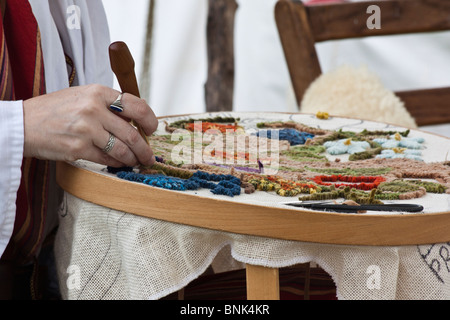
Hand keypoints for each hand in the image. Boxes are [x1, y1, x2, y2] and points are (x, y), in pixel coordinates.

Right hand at [23, 84, 157, 166]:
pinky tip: (119, 163)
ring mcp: (86, 130)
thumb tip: (136, 120)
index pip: (136, 105)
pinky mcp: (78, 148)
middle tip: (149, 155)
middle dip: (145, 148)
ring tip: (136, 162)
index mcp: (98, 92)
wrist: (23, 123)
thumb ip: (108, 105)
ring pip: (122, 149)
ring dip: (133, 159)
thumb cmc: (54, 110)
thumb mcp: (82, 96)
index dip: (150, 120)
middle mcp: (94, 109)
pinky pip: (106, 159)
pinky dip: (116, 163)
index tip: (152, 129)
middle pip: (132, 133)